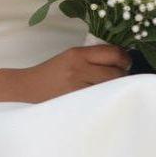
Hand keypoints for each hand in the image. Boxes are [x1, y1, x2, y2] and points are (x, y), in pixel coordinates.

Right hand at [11, 44, 131, 102]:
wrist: (29, 87)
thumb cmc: (54, 70)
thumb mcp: (72, 56)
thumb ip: (94, 56)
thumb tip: (120, 58)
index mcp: (78, 54)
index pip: (112, 53)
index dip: (124, 58)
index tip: (126, 61)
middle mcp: (78, 69)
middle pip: (115, 73)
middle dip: (123, 74)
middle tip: (123, 76)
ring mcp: (77, 88)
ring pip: (109, 88)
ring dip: (116, 87)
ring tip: (114, 87)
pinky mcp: (75, 103)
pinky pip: (98, 100)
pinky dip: (105, 98)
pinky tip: (104, 97)